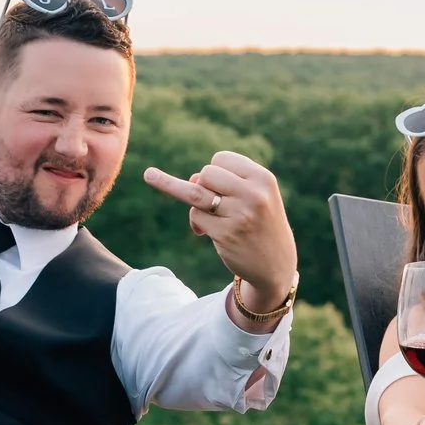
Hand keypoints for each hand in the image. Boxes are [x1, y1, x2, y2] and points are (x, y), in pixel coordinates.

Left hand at [141, 151, 295, 310]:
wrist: (276, 265)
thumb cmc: (260, 224)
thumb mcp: (253, 197)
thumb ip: (225, 184)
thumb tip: (191, 181)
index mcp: (263, 179)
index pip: (222, 159)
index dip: (215, 171)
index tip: (224, 188)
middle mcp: (253, 195)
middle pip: (206, 174)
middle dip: (202, 185)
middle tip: (214, 204)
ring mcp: (239, 215)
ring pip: (194, 192)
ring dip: (168, 184)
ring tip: (148, 175)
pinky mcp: (225, 234)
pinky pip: (195, 217)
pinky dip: (195, 222)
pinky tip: (203, 232)